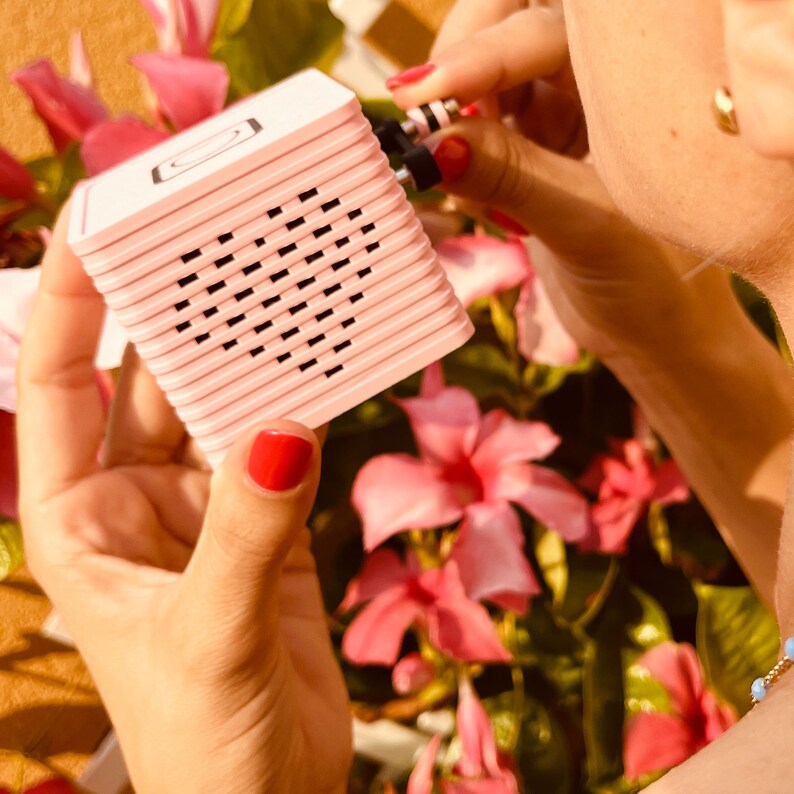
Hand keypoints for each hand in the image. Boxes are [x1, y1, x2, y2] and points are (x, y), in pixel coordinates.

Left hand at [16, 210, 350, 792]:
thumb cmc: (205, 745)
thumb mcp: (209, 634)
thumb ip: (248, 532)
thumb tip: (287, 427)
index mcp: (78, 517)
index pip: (57, 385)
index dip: (67, 303)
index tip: (93, 226)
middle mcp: (136, 499)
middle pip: (147, 380)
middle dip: (171, 310)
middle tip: (207, 233)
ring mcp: (206, 509)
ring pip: (219, 406)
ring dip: (244, 353)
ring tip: (274, 282)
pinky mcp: (268, 524)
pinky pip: (279, 447)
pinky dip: (299, 405)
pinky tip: (321, 365)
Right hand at [390, 0, 740, 364]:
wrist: (655, 330)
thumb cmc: (655, 277)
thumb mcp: (586, 223)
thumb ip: (512, 177)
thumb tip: (433, 143)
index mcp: (631, 78)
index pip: (542, 31)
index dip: (480, 52)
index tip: (426, 90)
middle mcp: (592, 84)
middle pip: (507, 30)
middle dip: (460, 61)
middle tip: (422, 109)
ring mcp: (558, 120)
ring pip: (486, 84)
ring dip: (453, 115)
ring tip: (447, 168)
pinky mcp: (530, 158)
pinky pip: (478, 136)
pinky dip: (458, 159)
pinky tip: (467, 196)